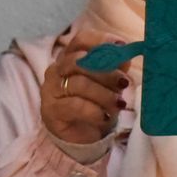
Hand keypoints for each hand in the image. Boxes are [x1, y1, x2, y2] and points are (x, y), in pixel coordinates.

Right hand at [41, 30, 131, 144]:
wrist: (80, 137)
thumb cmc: (95, 104)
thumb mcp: (109, 83)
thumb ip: (116, 67)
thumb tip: (126, 55)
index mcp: (71, 57)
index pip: (82, 39)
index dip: (102, 41)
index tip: (122, 48)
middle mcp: (57, 69)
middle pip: (80, 61)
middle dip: (106, 71)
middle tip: (124, 83)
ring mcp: (51, 89)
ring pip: (79, 84)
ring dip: (104, 94)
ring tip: (119, 103)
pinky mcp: (51, 110)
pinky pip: (74, 106)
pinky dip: (94, 111)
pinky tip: (104, 117)